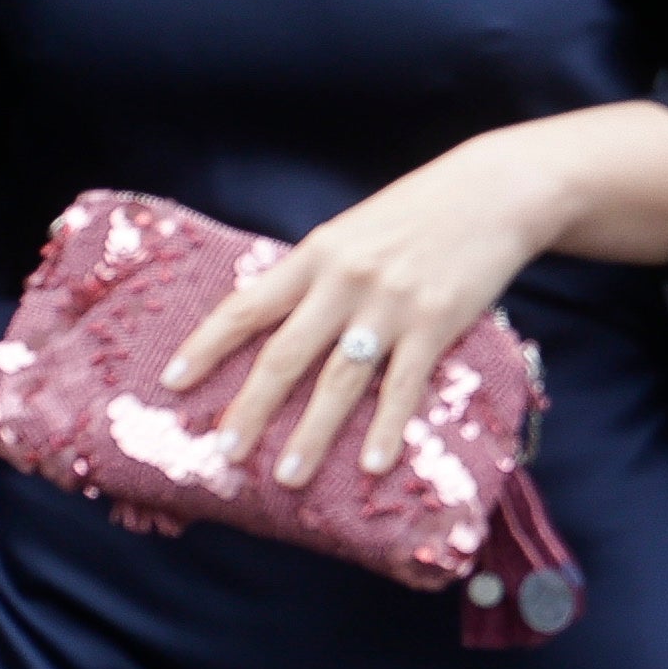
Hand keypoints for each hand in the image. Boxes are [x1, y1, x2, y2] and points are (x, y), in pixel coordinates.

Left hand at [164, 125, 598, 489]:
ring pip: (340, 380)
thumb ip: (319, 274)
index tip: (172, 382)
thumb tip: (280, 320)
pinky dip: (387, 427)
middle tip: (224, 452)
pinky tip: (374, 464)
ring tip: (289, 476)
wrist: (496, 192)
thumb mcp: (354, 231)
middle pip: (286, 355)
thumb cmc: (420, 211)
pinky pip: (405, 386)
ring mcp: (392, 306)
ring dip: (312, 433)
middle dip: (251, 408)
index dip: (206, 347)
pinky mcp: (437, 324)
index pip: (247, 307)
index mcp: (316, 255)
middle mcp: (346, 282)